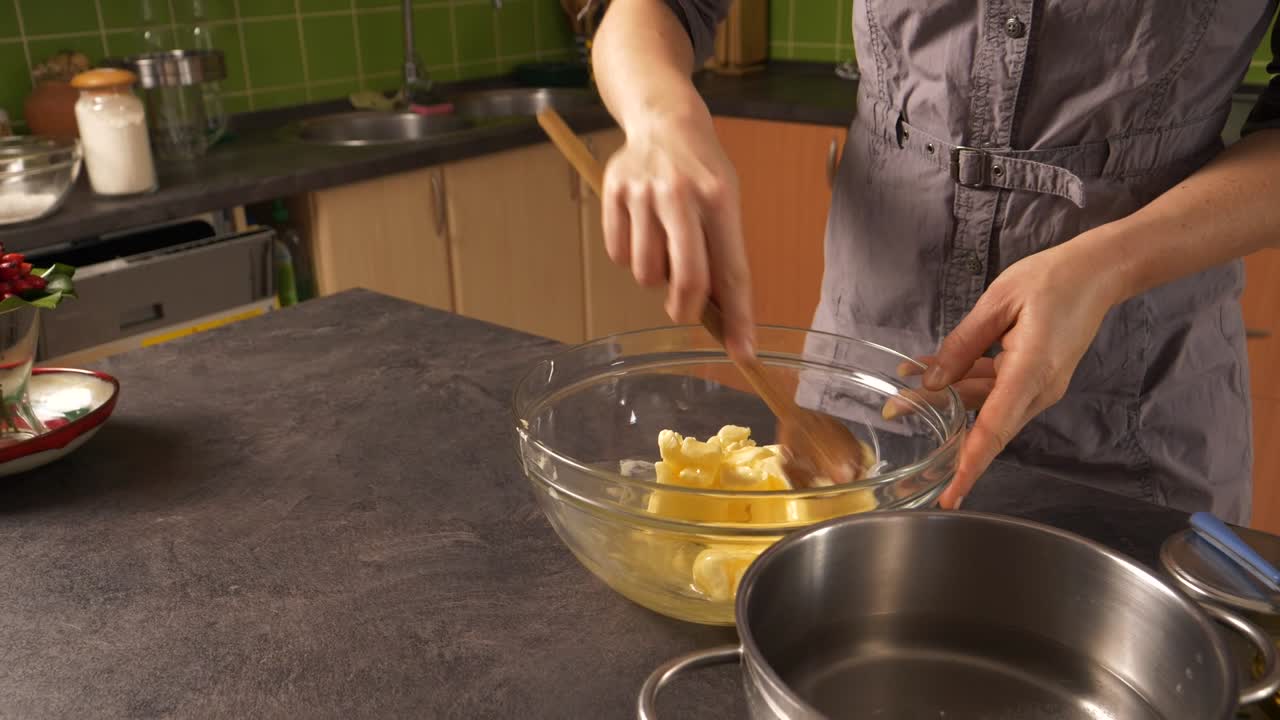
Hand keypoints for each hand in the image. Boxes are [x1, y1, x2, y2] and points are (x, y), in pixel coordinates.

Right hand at [602, 109, 754, 357]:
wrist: (664, 119)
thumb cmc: (702, 170)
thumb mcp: (725, 201)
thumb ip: (722, 251)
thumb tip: (719, 312)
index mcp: (719, 198)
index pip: (732, 270)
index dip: (739, 316)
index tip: (744, 351)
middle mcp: (681, 194)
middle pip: (688, 276)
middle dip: (686, 308)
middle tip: (684, 311)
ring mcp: (643, 192)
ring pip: (646, 271)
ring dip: (654, 277)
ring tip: (661, 248)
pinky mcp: (612, 192)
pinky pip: (618, 253)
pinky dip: (628, 256)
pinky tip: (638, 231)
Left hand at [919, 240, 1123, 508]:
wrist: (1098, 272)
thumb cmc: (1053, 279)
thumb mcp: (998, 301)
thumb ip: (964, 343)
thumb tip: (933, 380)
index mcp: (1032, 370)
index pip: (994, 429)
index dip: (968, 465)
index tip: (949, 494)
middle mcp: (1038, 389)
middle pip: (982, 420)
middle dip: (938, 425)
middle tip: (893, 413)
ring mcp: (1038, 386)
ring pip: (984, 405)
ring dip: (945, 401)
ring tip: (901, 392)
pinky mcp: (1034, 378)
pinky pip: (994, 388)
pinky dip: (964, 382)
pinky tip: (930, 372)